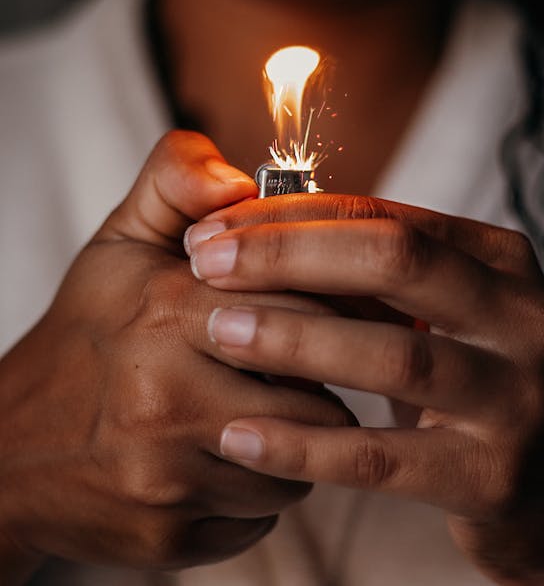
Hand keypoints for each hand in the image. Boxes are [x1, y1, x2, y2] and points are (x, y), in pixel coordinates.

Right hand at [0, 133, 352, 582]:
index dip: (330, 314)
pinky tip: (221, 461)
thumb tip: (240, 177)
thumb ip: (176, 182)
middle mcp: (166, 398)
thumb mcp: (121, 243)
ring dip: (293, 442)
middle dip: (317, 386)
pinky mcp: (169, 539)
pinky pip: (264, 515)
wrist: (11, 449)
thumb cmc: (85, 337)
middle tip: (298, 370)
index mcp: (165, 312)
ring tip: (253, 412)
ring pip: (299, 465)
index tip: (338, 318)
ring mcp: (167, 478)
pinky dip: (258, 489)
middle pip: (316, 398)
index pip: (301, 309)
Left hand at [184, 194, 543, 584]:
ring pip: (392, 354)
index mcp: (496, 259)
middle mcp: (519, 316)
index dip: (292, 216)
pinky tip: (242, 435)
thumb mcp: (442, 308)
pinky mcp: (494, 476)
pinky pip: (382, 457)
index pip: (382, 214)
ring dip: (293, 338)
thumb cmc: (472, 377)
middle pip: (394, 261)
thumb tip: (265, 224)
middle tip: (204, 264)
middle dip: (288, 255)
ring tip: (218, 330)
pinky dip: (304, 442)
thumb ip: (374, 267)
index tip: (216, 229)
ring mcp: (515, 397)